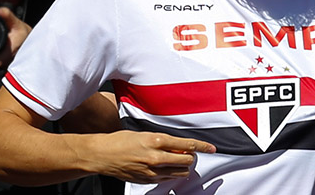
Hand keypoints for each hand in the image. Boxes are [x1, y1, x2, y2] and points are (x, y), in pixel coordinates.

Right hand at [88, 130, 215, 183]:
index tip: (211, 148)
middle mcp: (156, 157)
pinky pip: (167, 179)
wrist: (102, 154)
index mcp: (156, 141)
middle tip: (186, 153)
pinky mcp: (147, 180)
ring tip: (175, 161)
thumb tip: (181, 147)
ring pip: (180, 173)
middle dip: (191, 157)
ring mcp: (152, 171)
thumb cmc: (122, 141)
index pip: (187, 144)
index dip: (202, 146)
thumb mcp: (145, 134)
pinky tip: (164, 167)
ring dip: (182, 167)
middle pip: (187, 161)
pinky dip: (170, 174)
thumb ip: (164, 141)